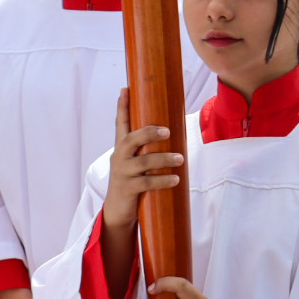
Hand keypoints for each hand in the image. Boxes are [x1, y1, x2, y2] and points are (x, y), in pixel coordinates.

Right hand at [104, 89, 182, 232]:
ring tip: (180, 159)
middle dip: (149, 132)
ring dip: (164, 159)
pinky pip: (146, 182)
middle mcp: (119, 157)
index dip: (122, 106)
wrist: (118, 210)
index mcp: (121, 148)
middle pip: (130, 139)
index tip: (125, 88)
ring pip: (142, 161)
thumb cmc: (132, 180)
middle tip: (167, 131)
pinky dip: (162, 180)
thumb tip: (173, 132)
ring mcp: (122, 173)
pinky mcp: (127, 189)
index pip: (120, 123)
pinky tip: (175, 179)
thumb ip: (147, 148)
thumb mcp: (136, 161)